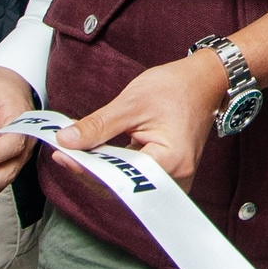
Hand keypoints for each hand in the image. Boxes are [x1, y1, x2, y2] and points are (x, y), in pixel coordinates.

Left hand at [52, 48, 228, 190]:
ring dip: (102, 168)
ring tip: (78, 151)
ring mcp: (174, 178)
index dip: (88, 168)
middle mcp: (176, 177)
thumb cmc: (177, 88)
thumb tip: (68, 141)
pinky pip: (135, 177)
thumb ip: (98, 126)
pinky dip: (115, 165)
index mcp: (170, 161)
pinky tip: (98, 152)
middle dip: (92, 169)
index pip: (120, 176)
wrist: (204, 82)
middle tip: (65, 152)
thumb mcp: (131, 103)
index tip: (63, 155)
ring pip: (127, 184)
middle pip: (122, 186)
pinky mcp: (168, 174)